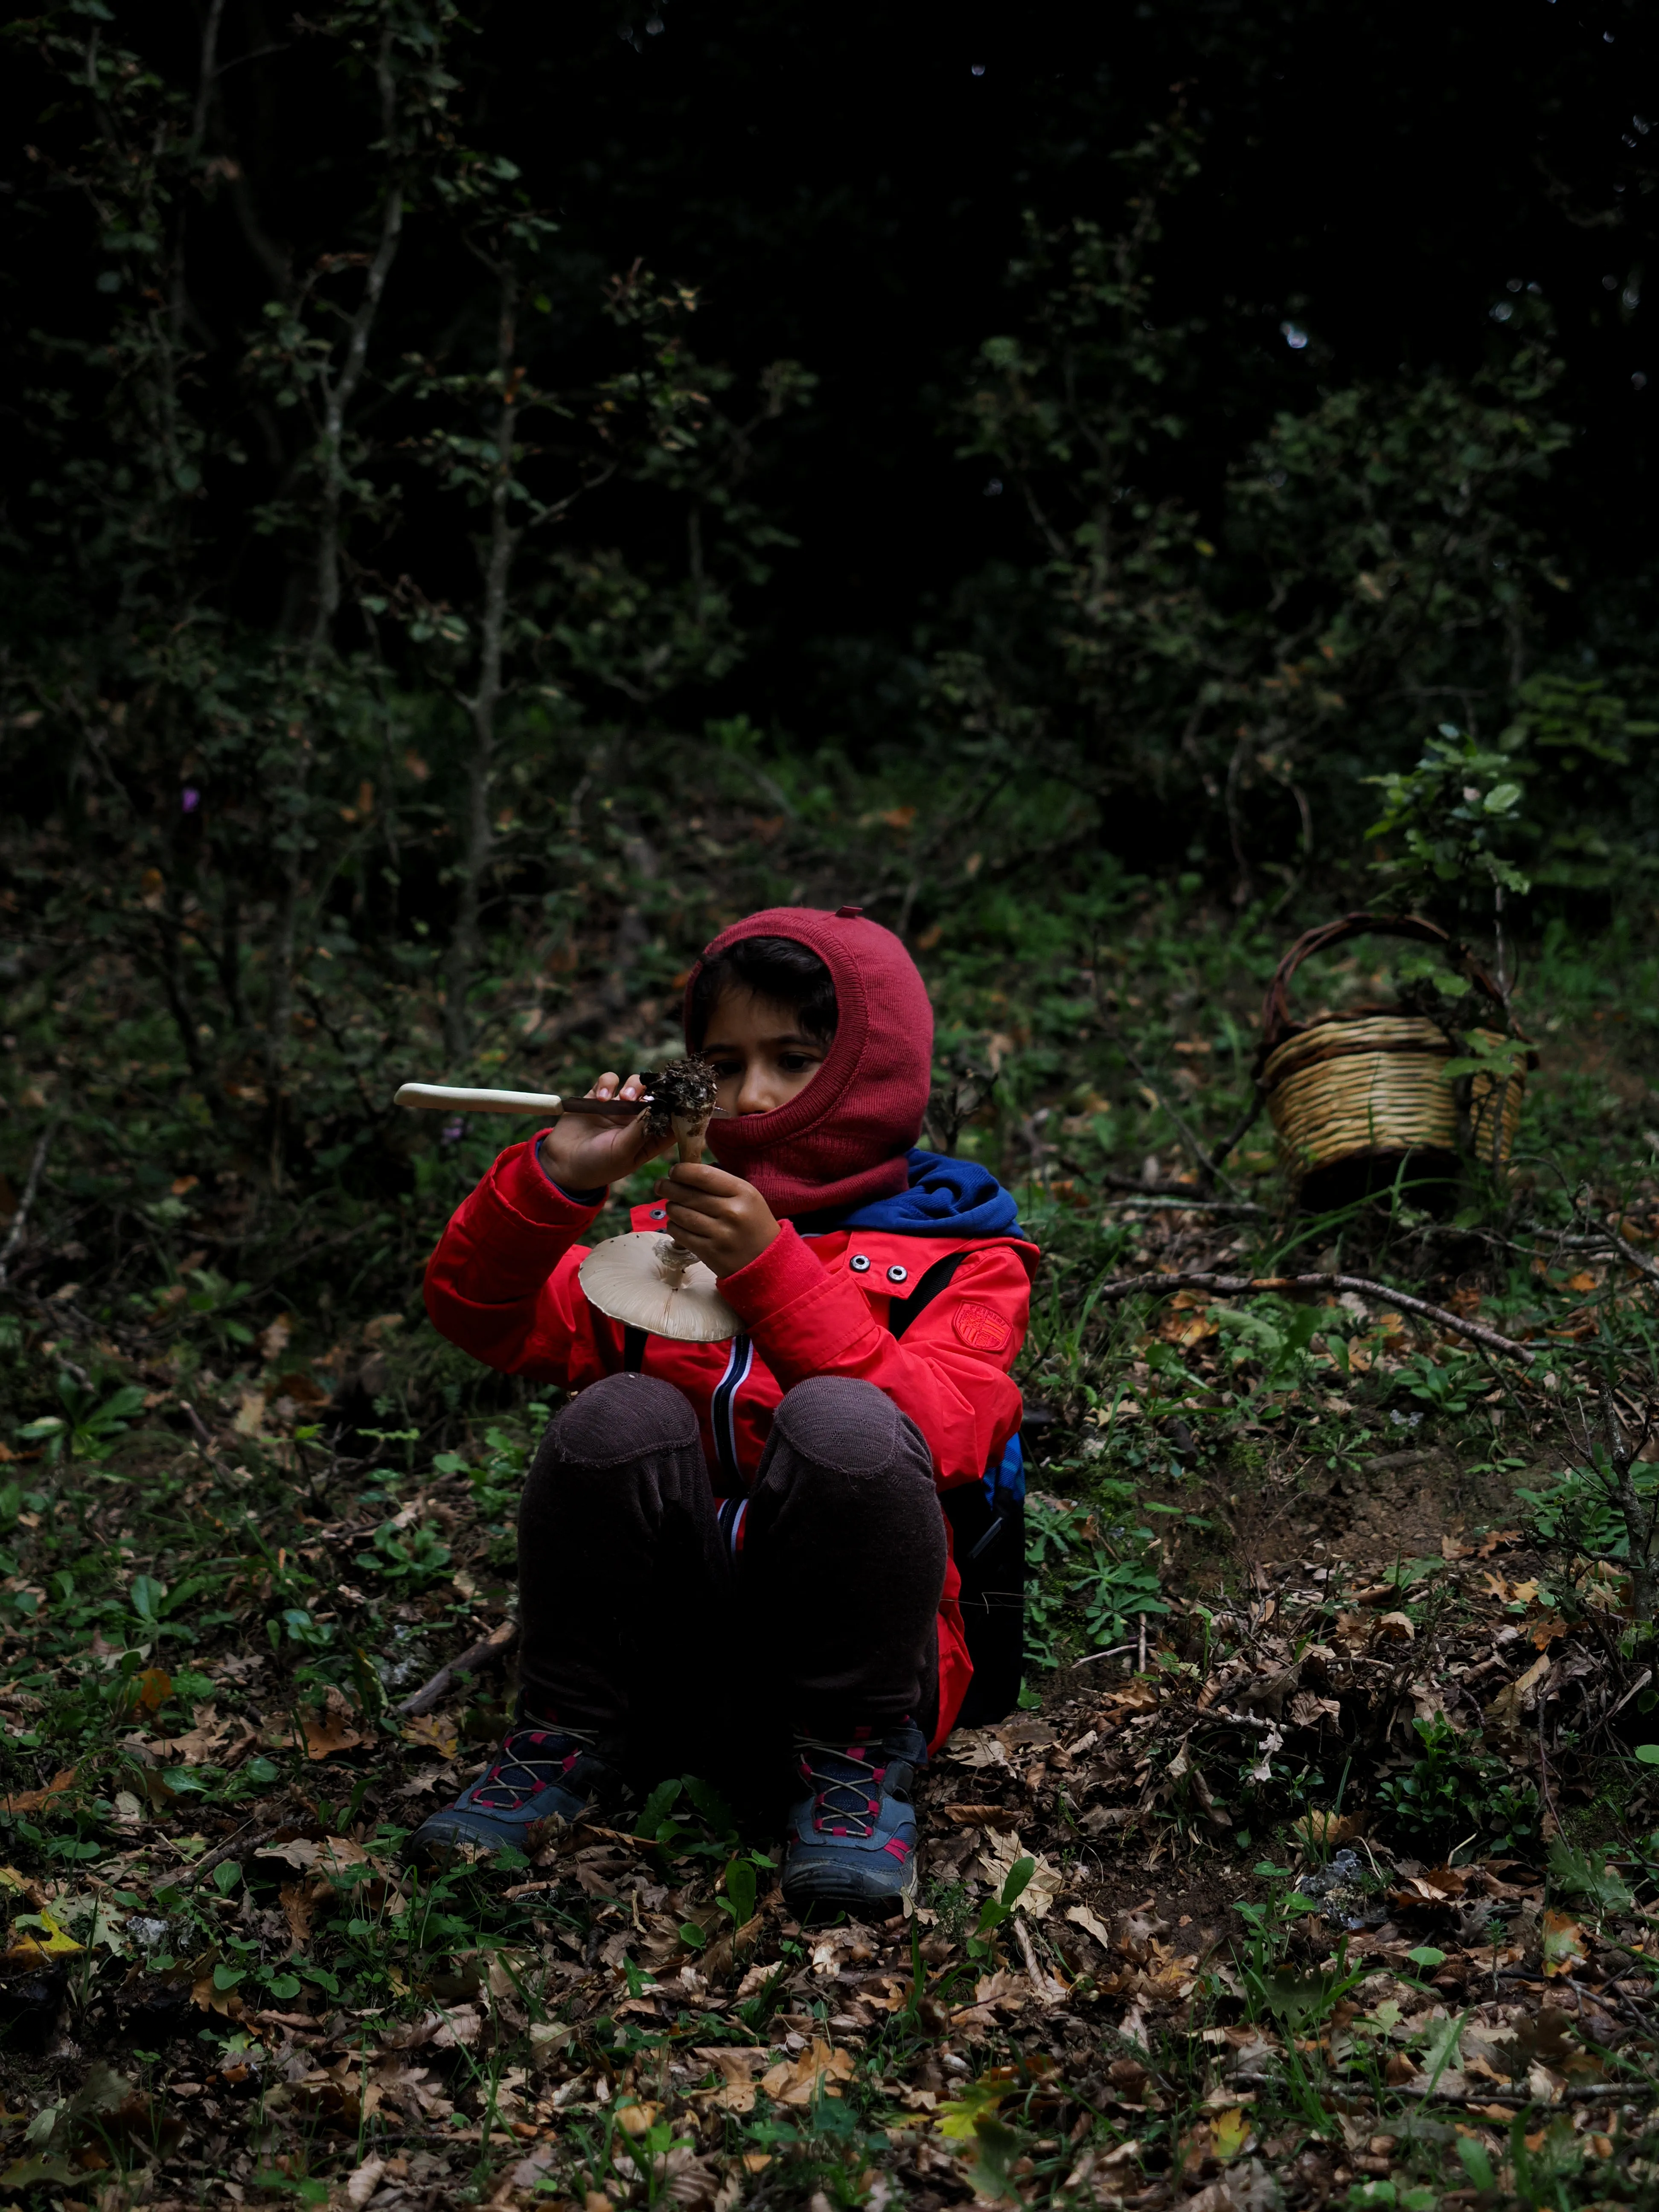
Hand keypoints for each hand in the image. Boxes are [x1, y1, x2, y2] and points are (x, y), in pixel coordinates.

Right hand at [536, 1072, 673, 1194]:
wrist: (561, 1164)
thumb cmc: (597, 1166)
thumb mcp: (622, 1152)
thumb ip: (641, 1129)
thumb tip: (660, 1105)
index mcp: (650, 1138)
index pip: (674, 1119)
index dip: (680, 1108)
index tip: (683, 1096)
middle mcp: (638, 1120)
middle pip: (657, 1095)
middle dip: (659, 1089)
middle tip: (653, 1092)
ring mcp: (619, 1107)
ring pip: (636, 1084)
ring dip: (635, 1086)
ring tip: (625, 1097)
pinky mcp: (599, 1097)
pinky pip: (609, 1080)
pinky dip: (608, 1084)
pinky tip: (602, 1098)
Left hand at [662, 1161, 779, 1278]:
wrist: (767, 1260)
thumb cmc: (753, 1223)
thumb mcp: (746, 1197)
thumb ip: (720, 1184)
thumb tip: (684, 1173)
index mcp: (743, 1193)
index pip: (703, 1175)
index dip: (682, 1170)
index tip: (674, 1171)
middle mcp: (731, 1212)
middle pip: (687, 1194)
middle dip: (668, 1187)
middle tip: (661, 1185)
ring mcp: (720, 1234)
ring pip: (680, 1214)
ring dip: (671, 1207)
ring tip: (672, 1205)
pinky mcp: (709, 1252)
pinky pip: (680, 1234)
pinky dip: (673, 1226)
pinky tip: (677, 1223)